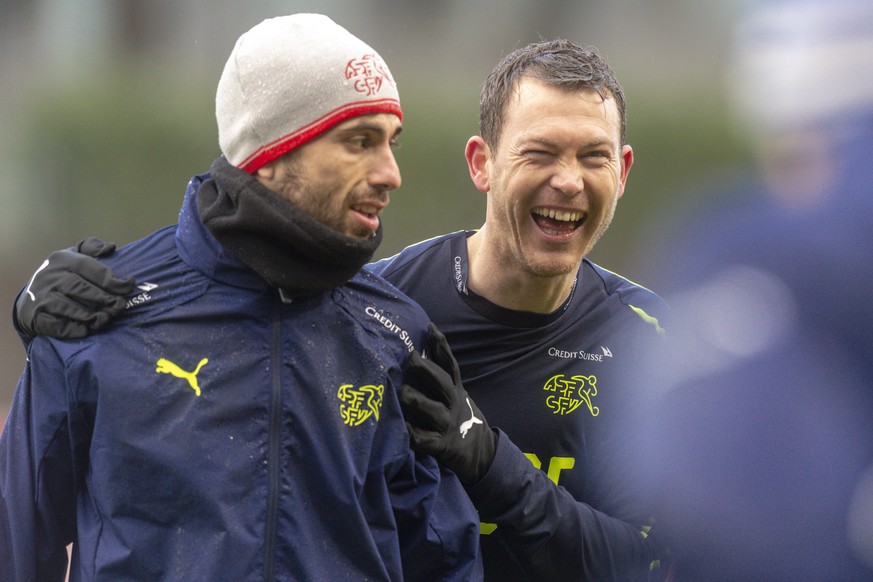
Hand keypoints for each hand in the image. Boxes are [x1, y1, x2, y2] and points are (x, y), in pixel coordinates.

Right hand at [15, 237, 135, 339]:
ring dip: (88, 315)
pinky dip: (71, 329)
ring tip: (105, 318)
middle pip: (79, 288)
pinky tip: (85, 330)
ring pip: (66, 307)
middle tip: (119, 306)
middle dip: (103, 298)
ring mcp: (41, 297)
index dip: (111, 279)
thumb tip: (111, 247)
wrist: (31, 296)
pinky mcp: (37, 316)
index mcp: (62, 260)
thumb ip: (92, 248)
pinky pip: (54, 324)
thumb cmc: (63, 274)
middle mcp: (50, 277)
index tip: (128, 286)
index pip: (89, 267)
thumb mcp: (74, 255)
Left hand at [400, 323, 495, 484]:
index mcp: (456, 390)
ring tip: (403, 393)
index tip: (430, 327)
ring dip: (417, 400)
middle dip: (427, 369)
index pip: (450, 364)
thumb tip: (416, 355)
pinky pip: (426, 440)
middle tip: (411, 357)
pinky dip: (414, 435)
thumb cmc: (460, 421)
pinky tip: (402, 429)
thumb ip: (440, 382)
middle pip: (442, 383)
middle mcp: (454, 404)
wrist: (482, 456)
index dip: (441, 346)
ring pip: (433, 410)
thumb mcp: (457, 397)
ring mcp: (449, 425)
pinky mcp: (442, 446)